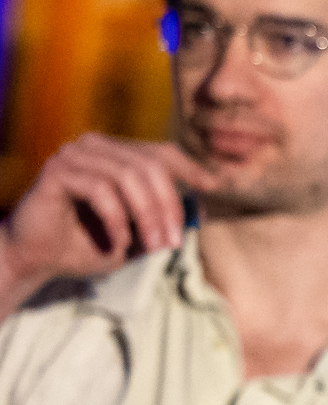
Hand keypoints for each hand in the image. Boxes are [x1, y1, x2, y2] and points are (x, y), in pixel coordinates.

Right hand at [0, 135, 221, 311]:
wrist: (38, 258)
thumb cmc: (89, 244)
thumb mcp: (137, 233)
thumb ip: (164, 217)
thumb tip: (203, 207)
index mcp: (115, 154)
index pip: (161, 152)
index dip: (190, 167)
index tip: (213, 187)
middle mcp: (95, 146)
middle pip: (151, 166)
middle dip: (169, 207)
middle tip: (174, 243)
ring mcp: (74, 154)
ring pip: (129, 177)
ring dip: (147, 217)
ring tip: (153, 247)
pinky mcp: (57, 171)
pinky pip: (102, 190)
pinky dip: (117, 220)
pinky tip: (118, 243)